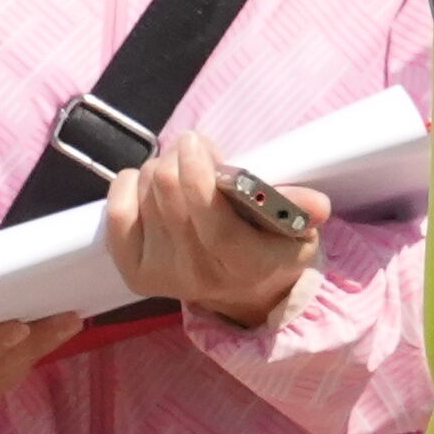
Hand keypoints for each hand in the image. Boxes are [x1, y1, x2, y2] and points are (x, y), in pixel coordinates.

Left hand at [99, 132, 320, 329]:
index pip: (212, 223)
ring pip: (144, 194)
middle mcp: (199, 275)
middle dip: (180, 156)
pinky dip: (128, 184)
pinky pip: (116, 213)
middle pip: (169, 196)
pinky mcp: (133, 271)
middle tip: (195, 150)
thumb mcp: (296, 229)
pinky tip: (147, 182)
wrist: (239, 291)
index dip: (197, 176)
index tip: (195, 142)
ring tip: (181, 170)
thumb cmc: (269, 246)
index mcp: (245, 265)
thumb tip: (317, 204)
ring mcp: (162, 276)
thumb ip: (301, 211)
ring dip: (160, 167)